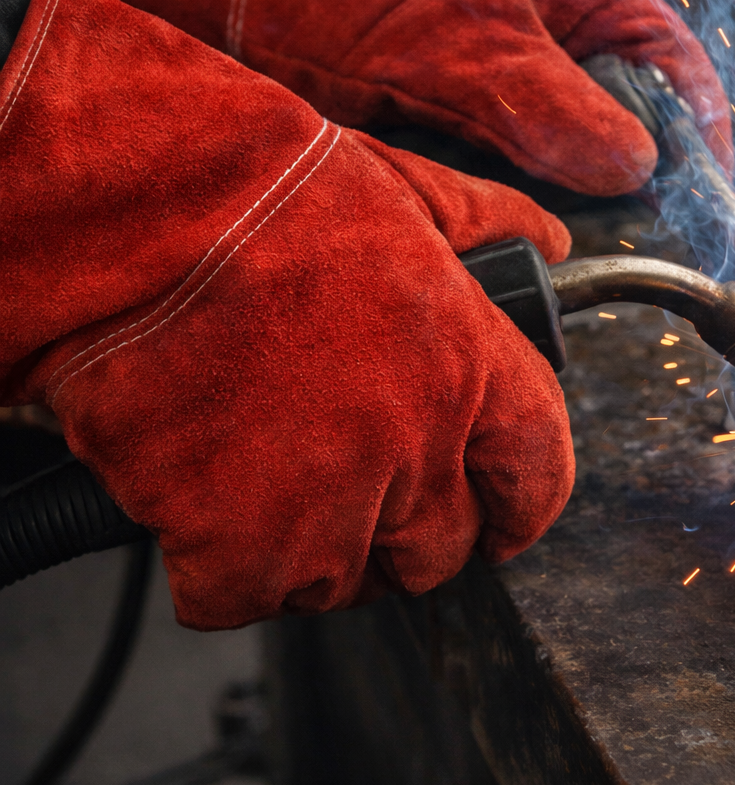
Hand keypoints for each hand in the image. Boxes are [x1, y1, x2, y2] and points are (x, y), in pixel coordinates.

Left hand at [0, 0, 732, 194]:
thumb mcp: (452, 26)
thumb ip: (542, 95)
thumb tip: (634, 165)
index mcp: (570, 5)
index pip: (670, 68)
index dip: (699, 136)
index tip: (701, 207)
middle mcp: (538, 66)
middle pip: (617, 145)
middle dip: (617, 203)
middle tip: (601, 251)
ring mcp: (486, 118)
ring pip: (546, 191)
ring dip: (540, 229)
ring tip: (521, 256)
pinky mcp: (436, 164)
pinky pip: (480, 213)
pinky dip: (479, 236)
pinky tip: (466, 254)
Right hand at [0, 0, 573, 627]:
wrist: (139, 218)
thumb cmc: (259, 189)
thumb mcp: (403, 186)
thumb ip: (487, 225)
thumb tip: (546, 242)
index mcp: (469, 367)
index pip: (536, 478)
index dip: (518, 508)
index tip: (499, 520)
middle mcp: (415, 450)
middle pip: (438, 552)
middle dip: (405, 536)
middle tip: (353, 494)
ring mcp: (329, 507)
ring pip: (344, 585)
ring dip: (311, 553)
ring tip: (264, 486)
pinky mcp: (238, 545)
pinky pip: (243, 598)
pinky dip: (220, 570)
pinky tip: (200, 508)